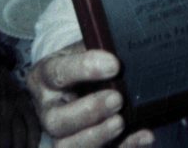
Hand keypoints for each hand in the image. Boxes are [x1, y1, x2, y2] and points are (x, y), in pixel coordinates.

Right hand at [26, 42, 153, 146]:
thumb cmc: (81, 64)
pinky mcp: (79, 147)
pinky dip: (124, 147)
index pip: (57, 74)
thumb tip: (121, 55)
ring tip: (121, 122)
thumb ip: (96, 50)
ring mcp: (61, 135)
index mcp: (44, 78)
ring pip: (67, 146)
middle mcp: (47, 110)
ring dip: (97, 135)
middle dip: (89, 111)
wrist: (80, 82)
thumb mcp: (83, 49)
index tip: (114, 64)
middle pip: (56, 121)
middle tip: (117, 98)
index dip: (84, 69)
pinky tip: (143, 135)